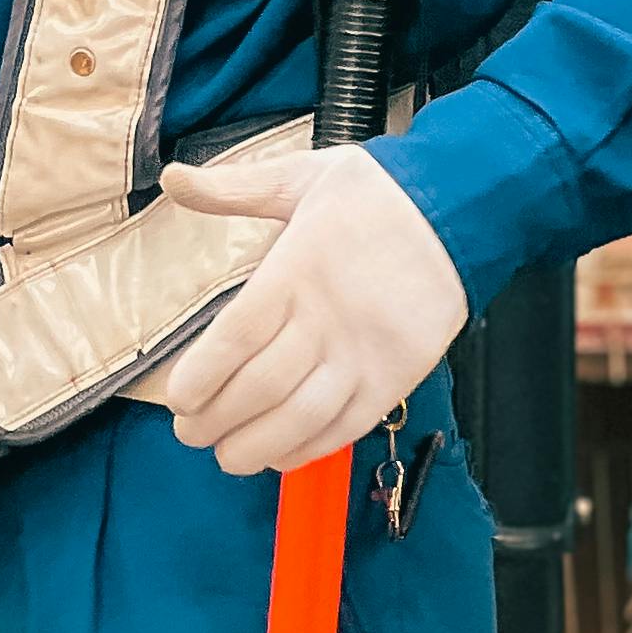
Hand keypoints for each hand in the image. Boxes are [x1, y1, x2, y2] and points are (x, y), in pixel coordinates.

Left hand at [146, 145, 464, 473]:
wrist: (458, 209)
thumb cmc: (376, 195)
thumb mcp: (298, 176)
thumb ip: (232, 188)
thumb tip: (173, 178)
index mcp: (299, 268)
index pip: (239, 334)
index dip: (204, 374)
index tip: (177, 397)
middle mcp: (329, 317)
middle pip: (263, 384)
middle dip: (217, 418)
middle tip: (189, 433)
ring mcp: (365, 352)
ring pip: (302, 415)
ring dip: (258, 444)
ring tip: (228, 456)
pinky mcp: (396, 375)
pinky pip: (348, 425)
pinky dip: (310, 448)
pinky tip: (281, 455)